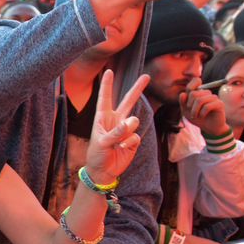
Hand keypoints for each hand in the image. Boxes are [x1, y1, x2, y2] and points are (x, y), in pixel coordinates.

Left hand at [83, 69, 147, 183]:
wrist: (103, 172)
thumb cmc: (96, 155)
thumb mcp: (102, 142)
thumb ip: (116, 132)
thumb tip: (130, 122)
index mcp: (102, 118)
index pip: (105, 98)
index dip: (107, 85)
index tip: (109, 71)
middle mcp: (115, 121)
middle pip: (128, 101)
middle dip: (137, 89)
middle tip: (146, 76)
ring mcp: (125, 130)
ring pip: (134, 121)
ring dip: (126, 131)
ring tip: (118, 142)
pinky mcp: (133, 139)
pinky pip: (135, 136)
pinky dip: (129, 142)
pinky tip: (122, 148)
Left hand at [178, 77, 229, 136]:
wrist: (209, 128)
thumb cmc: (197, 117)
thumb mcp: (186, 111)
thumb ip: (183, 102)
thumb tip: (183, 94)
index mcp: (199, 92)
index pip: (196, 81)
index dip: (190, 87)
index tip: (188, 98)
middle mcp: (207, 93)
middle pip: (194, 93)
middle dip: (189, 105)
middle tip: (190, 113)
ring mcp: (214, 98)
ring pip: (200, 100)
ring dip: (195, 110)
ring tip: (195, 116)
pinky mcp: (219, 104)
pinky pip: (207, 106)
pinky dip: (201, 113)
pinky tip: (201, 116)